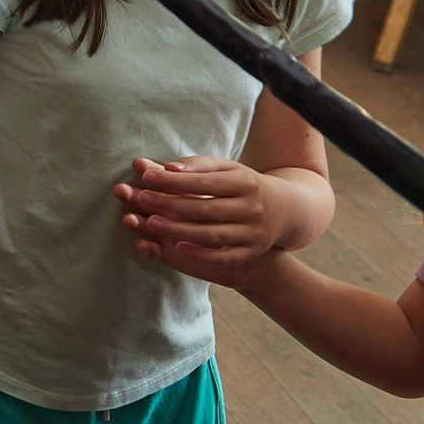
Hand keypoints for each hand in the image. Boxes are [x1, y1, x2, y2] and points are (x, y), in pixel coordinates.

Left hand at [116, 156, 283, 277]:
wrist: (282, 210)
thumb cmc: (243, 185)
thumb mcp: (228, 169)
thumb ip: (199, 165)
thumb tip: (169, 167)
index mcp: (246, 183)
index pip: (205, 182)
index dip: (175, 180)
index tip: (148, 177)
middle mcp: (252, 208)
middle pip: (205, 208)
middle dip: (169, 204)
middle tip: (141, 199)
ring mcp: (253, 233)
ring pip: (212, 235)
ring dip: (179, 230)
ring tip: (151, 222)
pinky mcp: (250, 252)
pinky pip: (224, 257)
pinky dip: (201, 254)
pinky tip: (179, 246)